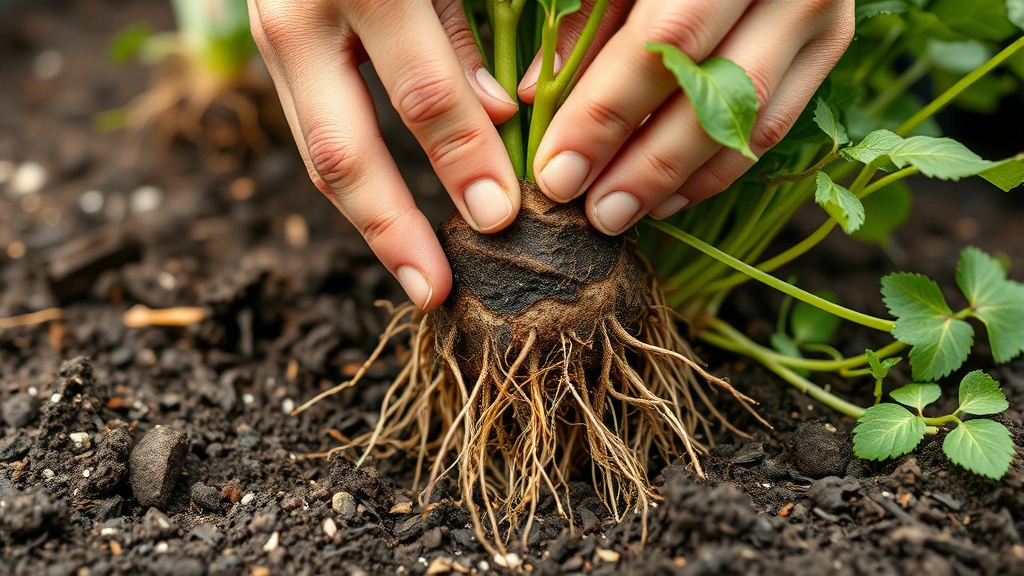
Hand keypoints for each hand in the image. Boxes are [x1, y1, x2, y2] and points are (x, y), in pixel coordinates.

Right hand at [248, 0, 521, 309]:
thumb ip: (468, 27)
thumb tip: (500, 116)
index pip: (423, 92)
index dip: (466, 160)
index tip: (505, 215)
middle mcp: (299, 14)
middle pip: (343, 152)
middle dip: (394, 230)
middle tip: (435, 292)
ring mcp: (272, 35)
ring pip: (317, 153)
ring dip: (369, 222)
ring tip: (415, 272)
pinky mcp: (272, 52)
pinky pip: (316, 130)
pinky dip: (357, 180)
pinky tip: (394, 218)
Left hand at [522, 0, 854, 233]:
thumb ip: (585, 18)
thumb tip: (535, 95)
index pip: (659, 46)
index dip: (604, 116)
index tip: (556, 173)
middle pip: (713, 94)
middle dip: (644, 165)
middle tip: (594, 215)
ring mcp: (817, 10)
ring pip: (750, 119)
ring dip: (680, 178)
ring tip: (621, 213)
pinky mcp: (830, 41)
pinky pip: (775, 123)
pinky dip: (718, 167)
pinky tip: (668, 196)